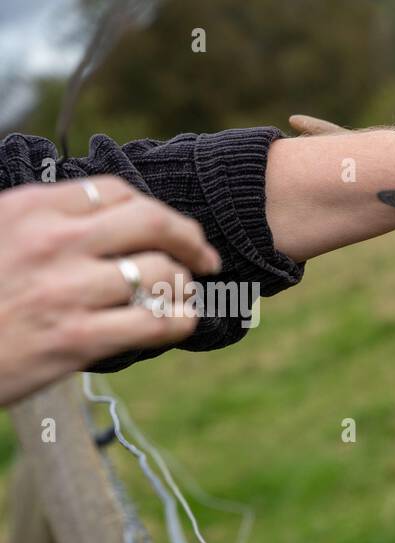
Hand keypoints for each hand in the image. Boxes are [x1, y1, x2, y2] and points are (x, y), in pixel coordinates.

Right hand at [0, 176, 220, 405]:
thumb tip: (108, 217)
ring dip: (184, 286)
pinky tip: (178, 322)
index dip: (156, 210)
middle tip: (205, 258)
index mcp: (30, 209)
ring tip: (178, 297)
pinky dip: (181, 321)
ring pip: (164, 274)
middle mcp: (53, 242)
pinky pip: (159, 323)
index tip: (172, 230)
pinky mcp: (78, 340)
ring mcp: (67, 291)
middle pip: (154, 223)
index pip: (117, 192)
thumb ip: (46, 221)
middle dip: (191, 240)